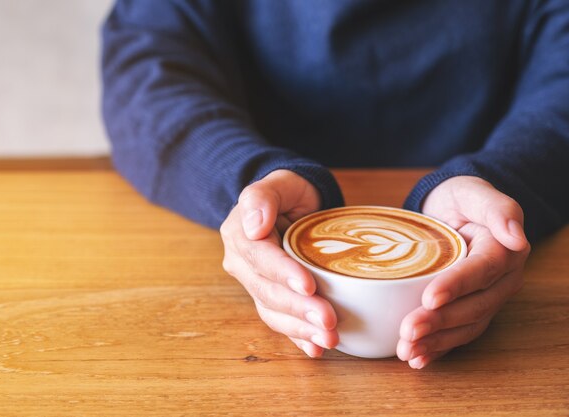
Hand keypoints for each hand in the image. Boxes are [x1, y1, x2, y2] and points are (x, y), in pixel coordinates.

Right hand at [220, 170, 338, 356]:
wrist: (292, 207)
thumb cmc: (289, 192)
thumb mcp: (280, 182)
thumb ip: (262, 197)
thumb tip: (253, 225)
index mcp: (239, 234)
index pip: (260, 257)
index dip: (282, 273)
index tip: (308, 286)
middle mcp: (241, 263)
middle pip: (267, 291)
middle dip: (297, 309)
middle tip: (328, 321)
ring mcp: (254, 283)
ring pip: (272, 311)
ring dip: (300, 328)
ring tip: (329, 338)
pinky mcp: (269, 298)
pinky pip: (279, 321)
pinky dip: (296, 337)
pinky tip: (315, 349)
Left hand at [397, 176, 529, 368]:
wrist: (452, 211)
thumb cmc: (462, 198)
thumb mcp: (474, 192)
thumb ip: (498, 209)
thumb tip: (517, 237)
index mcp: (503, 252)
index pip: (480, 272)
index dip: (456, 286)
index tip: (429, 298)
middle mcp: (499, 281)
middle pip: (473, 306)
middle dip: (440, 322)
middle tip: (408, 331)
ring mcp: (485, 299)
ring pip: (465, 326)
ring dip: (436, 342)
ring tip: (408, 351)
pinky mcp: (468, 310)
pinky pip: (457, 334)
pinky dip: (438, 349)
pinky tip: (418, 359)